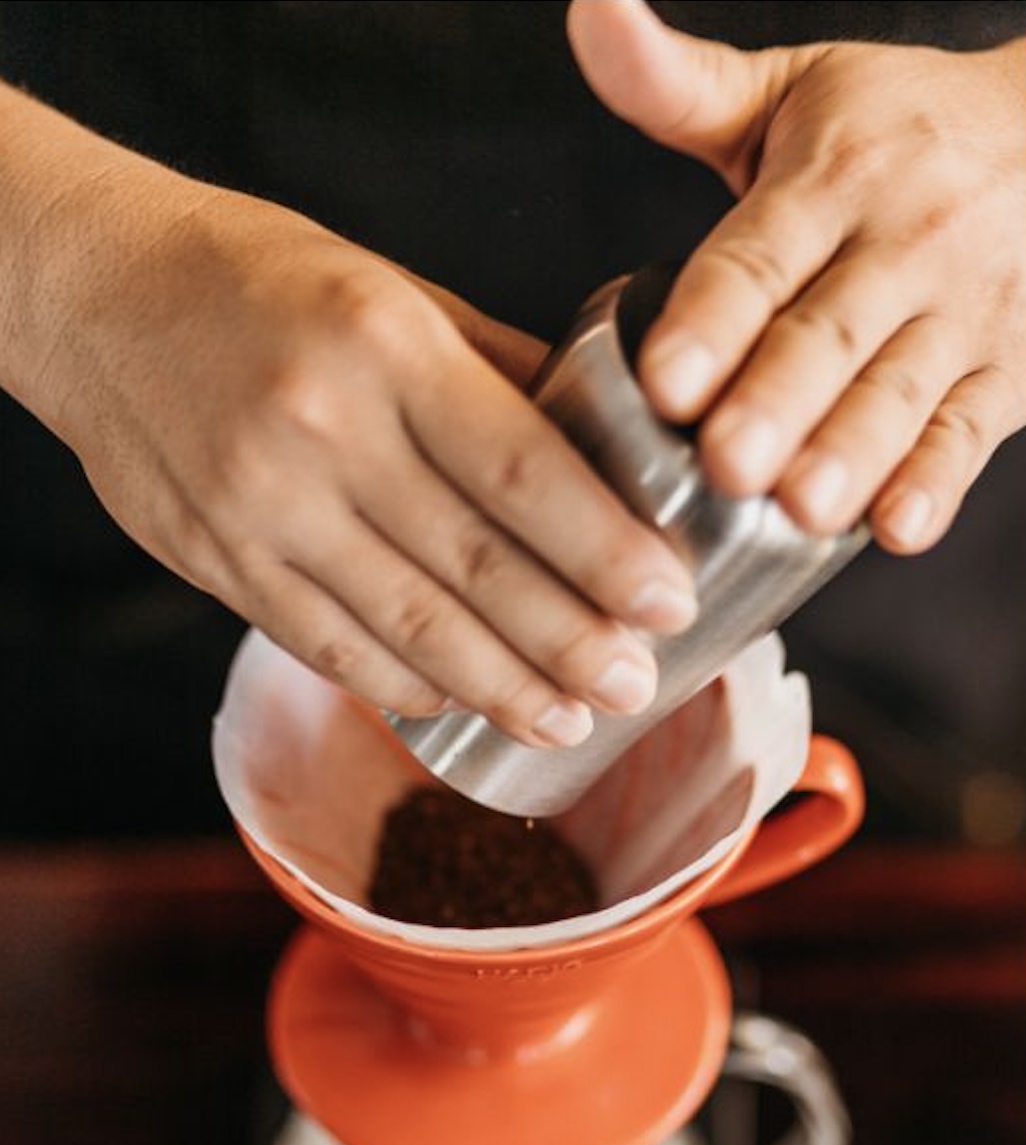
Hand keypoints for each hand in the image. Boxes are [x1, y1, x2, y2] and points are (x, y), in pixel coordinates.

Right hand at [0, 85, 697, 746]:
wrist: (94, 296)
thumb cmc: (257, 280)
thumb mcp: (392, 289)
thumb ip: (498, 373)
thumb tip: (603, 450)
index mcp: (385, 346)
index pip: (523, 472)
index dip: (606, 551)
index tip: (669, 602)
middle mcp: (323, 433)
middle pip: (475, 568)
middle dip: (570, 642)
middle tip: (636, 685)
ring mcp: (262, 512)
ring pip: (407, 629)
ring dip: (500, 688)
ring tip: (570, 721)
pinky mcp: (221, 564)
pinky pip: (330, 648)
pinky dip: (406, 686)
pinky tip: (464, 706)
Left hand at [568, 0, 1025, 552]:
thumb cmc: (893, 131)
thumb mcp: (787, 93)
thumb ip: (677, 84)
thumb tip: (591, 16)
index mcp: (832, 178)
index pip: (760, 253)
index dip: (714, 318)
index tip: (665, 378)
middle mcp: (901, 245)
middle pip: (828, 335)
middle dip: (778, 401)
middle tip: (728, 460)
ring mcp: (961, 315)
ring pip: (900, 393)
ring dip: (852, 453)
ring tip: (803, 505)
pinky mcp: (1004, 375)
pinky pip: (968, 433)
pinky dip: (937, 482)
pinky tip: (898, 526)